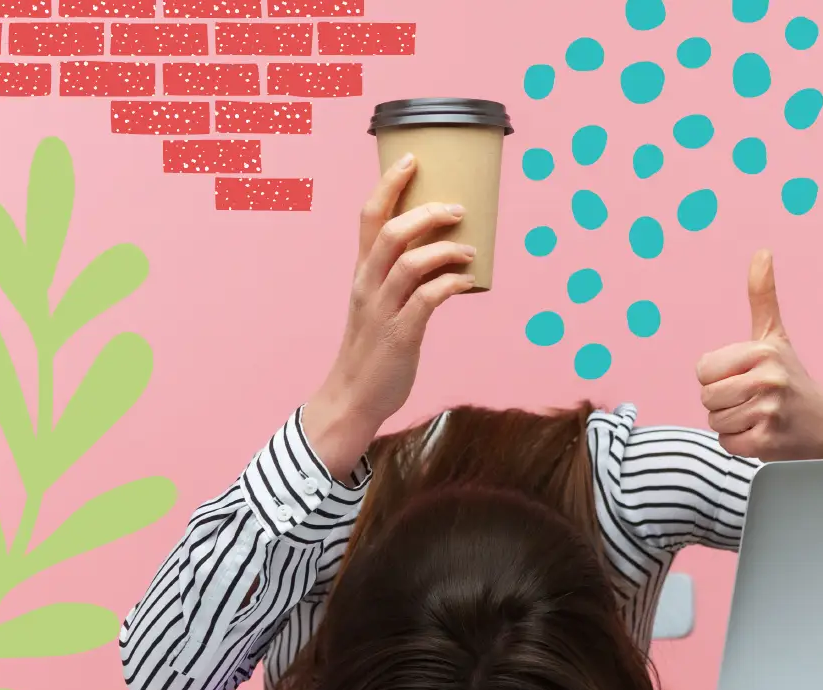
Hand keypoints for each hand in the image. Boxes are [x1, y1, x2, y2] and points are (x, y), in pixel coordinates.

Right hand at [302, 154, 476, 474]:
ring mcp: (383, 309)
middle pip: (391, 232)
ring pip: (410, 263)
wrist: (353, 396)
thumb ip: (403, 277)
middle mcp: (368, 285)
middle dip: (426, 212)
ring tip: (469, 248)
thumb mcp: (379, 303)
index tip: (412, 159)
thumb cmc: (373, 346)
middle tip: (457, 207)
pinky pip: (428, 300)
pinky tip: (468, 283)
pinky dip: (451, 285)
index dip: (389, 184)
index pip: (369, 217)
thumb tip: (446, 253)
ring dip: (445, 249)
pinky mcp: (401, 335)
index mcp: (362, 272)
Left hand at [695, 250, 822, 461]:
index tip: (743, 377)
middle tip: (752, 399)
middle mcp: (767, 379)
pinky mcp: (766, 442)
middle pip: (707, 397)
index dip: (717, 377)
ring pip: (715, 422)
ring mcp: (768, 411)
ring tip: (758, 415)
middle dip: (723, 402)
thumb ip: (763, 297)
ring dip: (732, 423)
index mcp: (762, 351)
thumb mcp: (775, 336)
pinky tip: (761, 433)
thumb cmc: (793, 378)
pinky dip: (739, 443)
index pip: (703, 370)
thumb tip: (761, 252)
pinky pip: (727, 443)